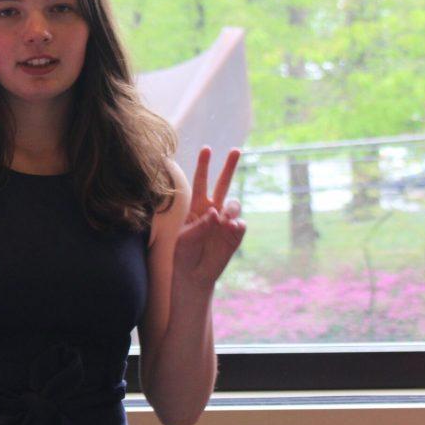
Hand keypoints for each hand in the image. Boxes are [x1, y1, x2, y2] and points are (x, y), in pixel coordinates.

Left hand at [173, 147, 246, 290]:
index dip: (203, 166)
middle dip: (229, 167)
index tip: (206, 149)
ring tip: (224, 217)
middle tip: (236, 150)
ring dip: (230, 207)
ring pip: (234, 204)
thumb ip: (199, 226)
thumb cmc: (184, 254)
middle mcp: (213, 210)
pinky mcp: (235, 234)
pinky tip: (230, 229)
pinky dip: (236, 225)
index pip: (200, 182)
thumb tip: (216, 213)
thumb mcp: (185, 239)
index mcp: (196, 207)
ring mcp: (225, 221)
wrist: (194, 275)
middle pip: (223, 184)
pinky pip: (240, 224)